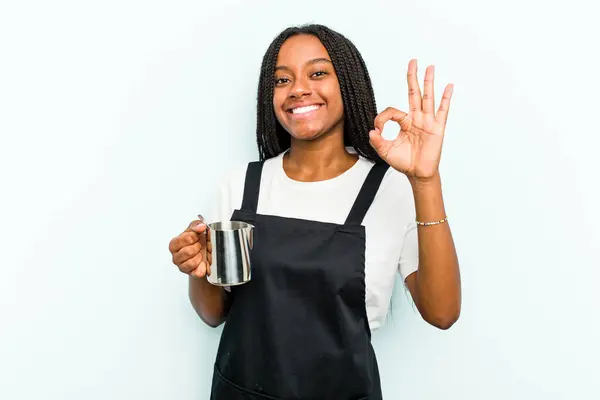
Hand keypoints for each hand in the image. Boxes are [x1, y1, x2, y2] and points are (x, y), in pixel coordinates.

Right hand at [168, 219, 211, 278]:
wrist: (203, 253)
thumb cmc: (196, 241)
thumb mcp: (195, 229)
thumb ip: (196, 225)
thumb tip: (200, 227)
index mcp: (174, 244)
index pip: (186, 239)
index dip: (195, 236)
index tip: (197, 236)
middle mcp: (176, 257)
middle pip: (188, 251)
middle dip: (198, 247)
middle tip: (200, 245)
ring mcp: (182, 266)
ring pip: (192, 262)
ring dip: (201, 256)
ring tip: (201, 253)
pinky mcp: (191, 274)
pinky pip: (197, 272)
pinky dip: (203, 267)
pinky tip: (204, 262)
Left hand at [369, 59, 453, 180]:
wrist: (418, 173)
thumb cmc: (404, 162)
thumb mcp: (386, 151)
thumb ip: (377, 141)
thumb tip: (372, 131)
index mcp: (405, 123)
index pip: (392, 111)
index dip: (382, 118)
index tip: (377, 129)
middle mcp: (417, 119)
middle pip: (414, 93)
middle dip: (413, 77)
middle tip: (413, 61)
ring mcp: (428, 122)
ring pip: (427, 98)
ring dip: (428, 82)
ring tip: (430, 67)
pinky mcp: (437, 128)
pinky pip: (442, 111)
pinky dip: (445, 98)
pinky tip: (448, 86)